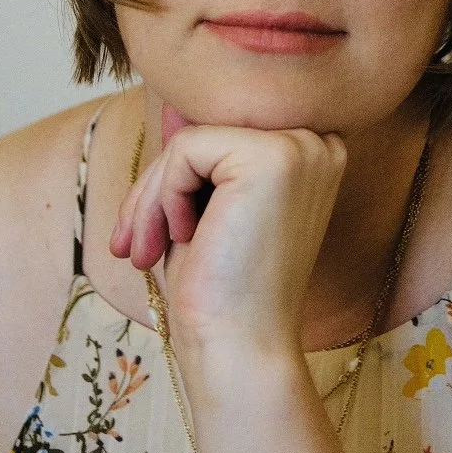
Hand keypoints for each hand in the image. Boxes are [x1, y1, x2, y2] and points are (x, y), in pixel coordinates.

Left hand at [110, 119, 346, 361]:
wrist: (238, 349)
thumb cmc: (219, 290)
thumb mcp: (201, 209)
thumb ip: (196, 154)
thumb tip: (172, 103)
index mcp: (312, 155)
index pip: (222, 131)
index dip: (177, 176)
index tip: (144, 231)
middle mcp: (318, 143)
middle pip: (206, 130)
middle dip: (156, 188)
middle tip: (133, 246)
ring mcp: (302, 146)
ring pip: (189, 138)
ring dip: (152, 198)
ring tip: (146, 251)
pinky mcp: (274, 156)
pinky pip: (186, 148)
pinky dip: (163, 196)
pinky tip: (181, 238)